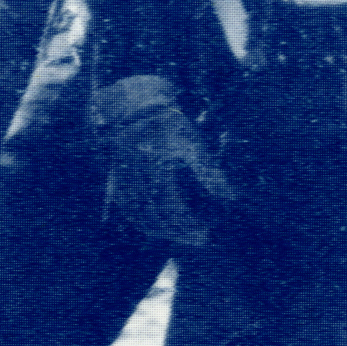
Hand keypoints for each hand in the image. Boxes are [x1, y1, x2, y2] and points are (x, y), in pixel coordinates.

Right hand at [90, 74, 234, 246]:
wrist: (135, 106)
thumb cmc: (169, 123)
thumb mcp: (192, 143)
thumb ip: (209, 172)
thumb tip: (230, 198)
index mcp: (154, 165)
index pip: (170, 206)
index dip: (187, 224)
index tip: (205, 233)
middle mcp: (134, 174)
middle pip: (154, 216)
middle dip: (177, 232)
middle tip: (198, 239)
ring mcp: (121, 178)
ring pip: (138, 215)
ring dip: (160, 231)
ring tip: (181, 235)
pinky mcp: (116, 179)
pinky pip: (127, 209)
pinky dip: (142, 222)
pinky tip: (158, 227)